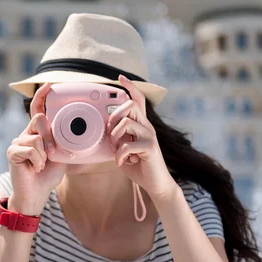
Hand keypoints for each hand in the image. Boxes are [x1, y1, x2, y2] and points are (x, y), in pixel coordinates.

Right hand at [6, 83, 65, 214]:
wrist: (36, 194)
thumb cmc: (48, 175)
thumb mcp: (61, 155)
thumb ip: (62, 141)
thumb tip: (70, 129)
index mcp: (38, 132)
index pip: (38, 109)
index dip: (42, 96)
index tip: (49, 85)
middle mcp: (26, 133)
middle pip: (39, 120)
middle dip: (50, 138)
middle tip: (52, 154)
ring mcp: (17, 142)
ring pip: (36, 138)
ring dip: (44, 154)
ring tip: (41, 165)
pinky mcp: (12, 152)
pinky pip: (30, 149)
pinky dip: (37, 161)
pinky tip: (34, 168)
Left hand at [107, 75, 177, 199]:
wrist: (156, 184)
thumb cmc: (139, 166)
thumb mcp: (123, 150)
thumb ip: (117, 138)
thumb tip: (105, 131)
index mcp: (141, 125)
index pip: (137, 100)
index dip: (130, 87)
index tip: (120, 77)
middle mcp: (147, 127)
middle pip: (130, 106)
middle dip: (114, 117)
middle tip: (111, 135)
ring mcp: (150, 136)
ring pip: (126, 123)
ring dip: (115, 138)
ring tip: (117, 151)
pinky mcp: (150, 148)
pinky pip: (127, 145)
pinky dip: (119, 156)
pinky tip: (121, 162)